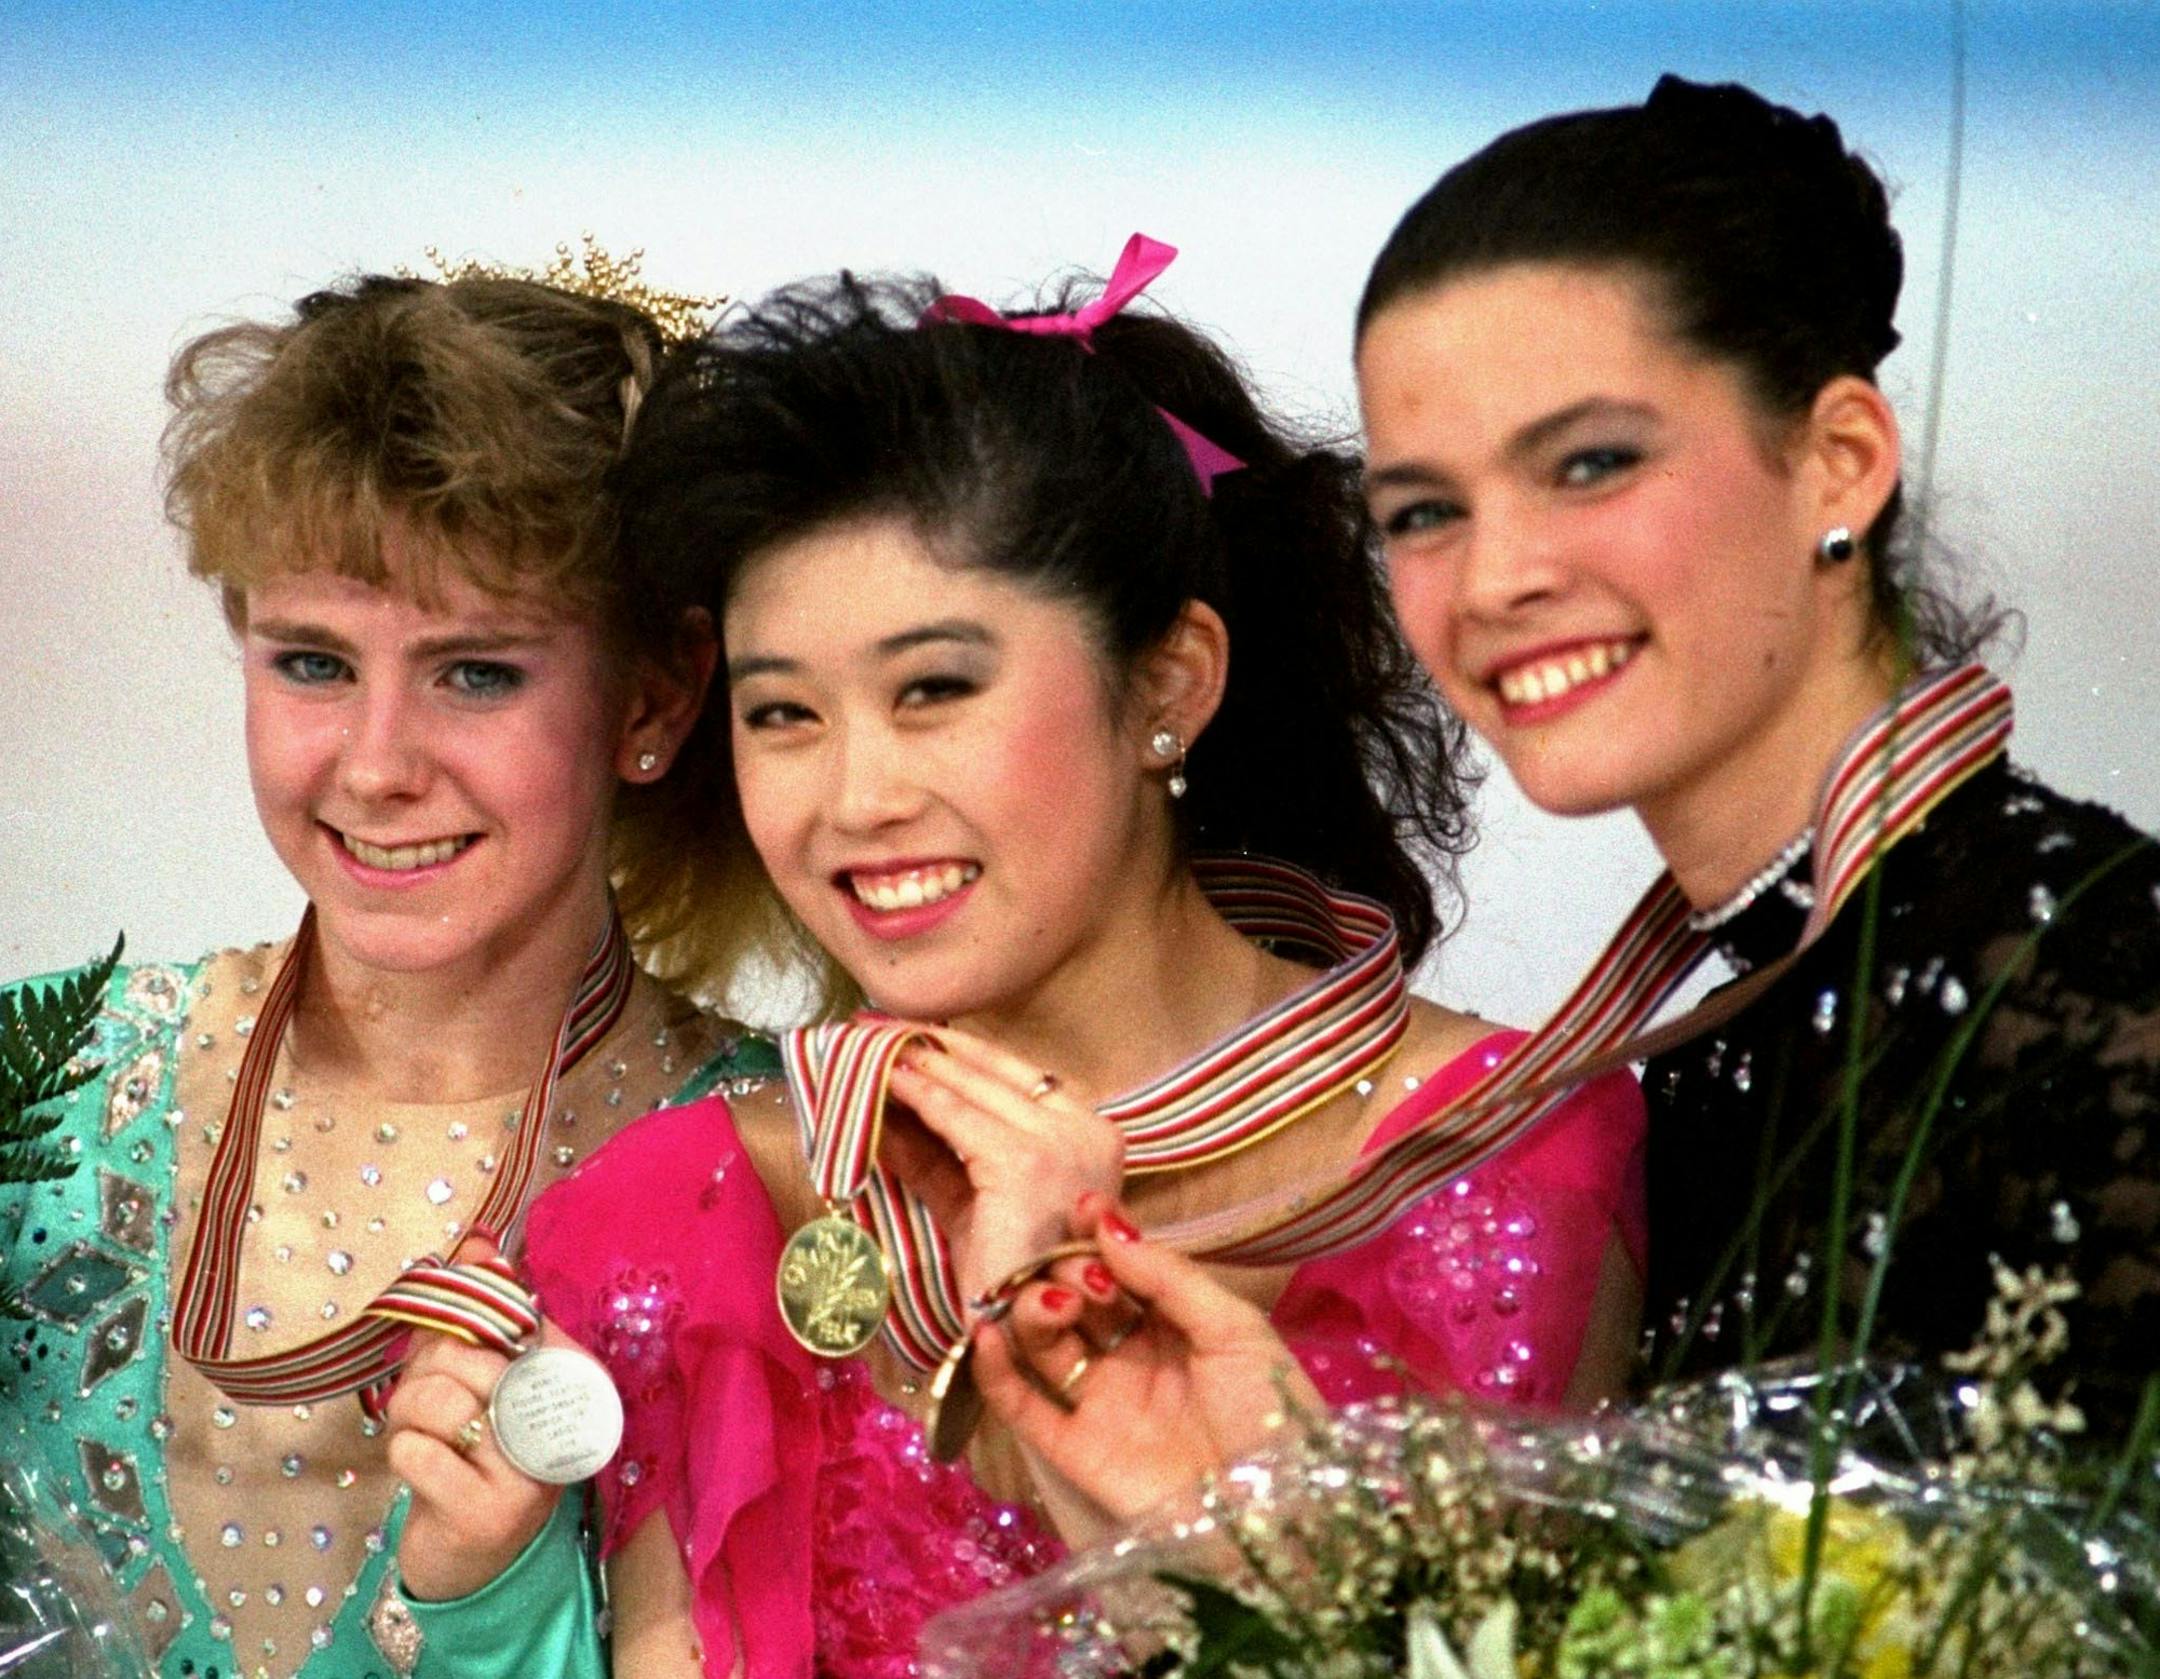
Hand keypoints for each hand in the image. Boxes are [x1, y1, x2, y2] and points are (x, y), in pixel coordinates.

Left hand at [383, 1239, 565, 1601]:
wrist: (474, 1559)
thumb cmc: (477, 1451)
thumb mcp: (480, 1377)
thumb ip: (480, 1310)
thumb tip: (477, 1241)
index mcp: (573, 1382)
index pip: (518, 1316)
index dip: (469, 1314)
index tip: (453, 1337)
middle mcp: (563, 1425)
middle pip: (467, 1355)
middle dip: (426, 1370)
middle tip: (427, 1399)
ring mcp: (528, 1474)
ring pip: (438, 1399)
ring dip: (407, 1413)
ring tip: (420, 1432)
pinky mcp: (486, 1514)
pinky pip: (414, 1450)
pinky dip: (402, 1452)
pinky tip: (422, 1467)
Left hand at [882, 1025, 1123, 1302]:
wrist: (1026, 1330)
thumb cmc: (1008, 1274)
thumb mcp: (974, 1200)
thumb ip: (939, 1154)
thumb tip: (886, 1110)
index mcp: (1093, 1134)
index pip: (1019, 1077)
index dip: (964, 1053)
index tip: (917, 1033)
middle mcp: (1088, 1130)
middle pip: (996, 1074)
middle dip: (933, 1050)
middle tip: (879, 1029)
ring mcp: (1061, 1143)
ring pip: (974, 1089)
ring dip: (919, 1065)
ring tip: (872, 1047)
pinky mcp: (1025, 1162)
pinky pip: (957, 1118)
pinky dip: (917, 1097)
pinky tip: (884, 1083)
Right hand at [973, 1192, 1321, 1525]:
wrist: (1272, 1512)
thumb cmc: (1268, 1411)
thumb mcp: (1234, 1329)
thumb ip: (1168, 1275)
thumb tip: (1106, 1224)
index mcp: (1172, 1323)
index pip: (1118, 1268)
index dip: (1096, 1236)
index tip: (1082, 1206)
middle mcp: (1128, 1356)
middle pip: (1074, 1298)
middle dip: (1069, 1273)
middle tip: (1087, 1279)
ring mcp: (1097, 1401)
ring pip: (1043, 1342)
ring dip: (1035, 1309)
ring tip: (1055, 1303)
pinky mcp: (1072, 1449)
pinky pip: (1020, 1405)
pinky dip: (995, 1369)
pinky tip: (990, 1334)